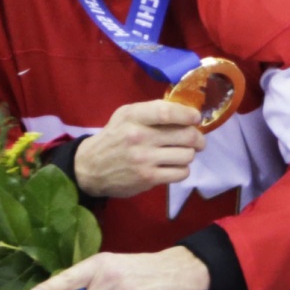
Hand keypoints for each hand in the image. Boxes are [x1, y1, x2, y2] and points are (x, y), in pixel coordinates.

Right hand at [74, 100, 204, 197]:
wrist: (91, 167)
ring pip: (186, 155)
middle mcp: (139, 136)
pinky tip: (174, 166)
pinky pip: (180, 173)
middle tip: (197, 140)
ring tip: (181, 154)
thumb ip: (151, 111)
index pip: (167, 112)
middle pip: (185, 135)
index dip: (187, 115)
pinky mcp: (148, 178)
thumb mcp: (125, 116)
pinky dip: (182, 170)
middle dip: (198, 138)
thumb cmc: (114, 137)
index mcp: (133, 116)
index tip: (196, 118)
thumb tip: (185, 113)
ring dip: (189, 155)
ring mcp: (144, 159)